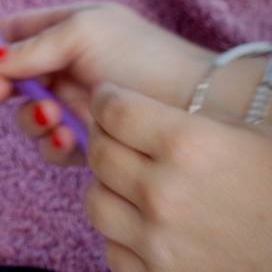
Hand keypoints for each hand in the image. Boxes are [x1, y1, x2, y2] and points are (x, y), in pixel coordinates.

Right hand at [0, 2, 212, 163]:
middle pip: (10, 77)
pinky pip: (51, 144)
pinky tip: (68, 138)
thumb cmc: (143, 58)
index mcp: (66, 28)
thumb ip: (30, 46)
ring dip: (29, 118)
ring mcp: (76, 103)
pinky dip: (52, 142)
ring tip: (50, 119)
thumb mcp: (82, 35)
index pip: (11, 32)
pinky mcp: (87, 139)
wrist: (198, 106)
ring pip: (26, 115)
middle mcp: (67, 65)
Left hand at [85, 83, 271, 271]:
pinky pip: (113, 250)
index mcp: (190, 144)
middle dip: (105, 138)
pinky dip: (123, 236)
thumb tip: (141, 101)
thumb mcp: (252, 136)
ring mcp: (160, 242)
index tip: (110, 98)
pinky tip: (149, 226)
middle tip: (120, 137)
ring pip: (96, 200)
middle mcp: (165, 192)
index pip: (114, 109)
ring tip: (132, 183)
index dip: (107, 98)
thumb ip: (192, 118)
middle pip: (100, 152)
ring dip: (109, 187)